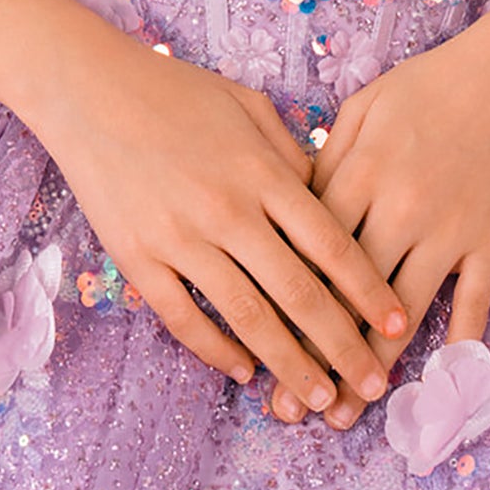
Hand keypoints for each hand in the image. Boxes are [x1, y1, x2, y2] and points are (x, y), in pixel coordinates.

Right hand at [34, 34, 408, 416]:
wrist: (90, 89)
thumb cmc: (176, 91)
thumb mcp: (247, 105)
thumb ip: (291, 156)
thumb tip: (331, 202)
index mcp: (262, 172)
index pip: (332, 245)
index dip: (370, 291)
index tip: (399, 324)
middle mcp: (228, 210)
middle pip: (299, 294)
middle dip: (343, 347)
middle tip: (373, 386)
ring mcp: (181, 239)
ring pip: (248, 318)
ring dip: (290, 366)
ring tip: (320, 400)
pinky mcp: (139, 259)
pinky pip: (185, 320)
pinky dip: (218, 352)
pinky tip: (245, 373)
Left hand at [294, 7, 489, 428]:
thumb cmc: (432, 83)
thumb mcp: (366, 105)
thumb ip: (326, 159)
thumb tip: (290, 211)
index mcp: (359, 172)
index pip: (308, 256)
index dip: (281, 308)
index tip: (256, 351)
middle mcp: (399, 209)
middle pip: (347, 297)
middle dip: (313, 357)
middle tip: (287, 410)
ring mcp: (449, 230)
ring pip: (401, 315)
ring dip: (370, 371)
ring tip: (343, 415)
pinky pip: (471, 307)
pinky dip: (454, 352)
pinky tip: (433, 395)